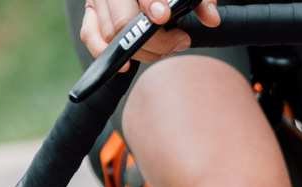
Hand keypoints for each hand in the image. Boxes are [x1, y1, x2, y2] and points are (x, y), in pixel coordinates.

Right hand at [78, 0, 222, 64]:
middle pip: (124, 22)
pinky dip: (105, 52)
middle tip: (179, 41)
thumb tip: (211, 19)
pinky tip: (126, 65)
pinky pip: (90, 35)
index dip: (151, 5)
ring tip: (165, 47)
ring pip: (111, 34)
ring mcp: (99, 1)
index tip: (164, 17)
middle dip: (155, 41)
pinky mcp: (92, 13)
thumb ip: (201, 2)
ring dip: (141, 50)